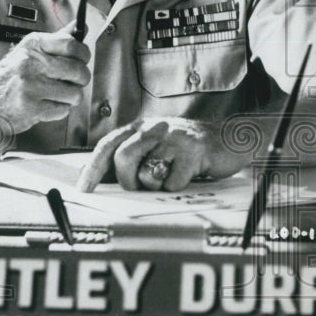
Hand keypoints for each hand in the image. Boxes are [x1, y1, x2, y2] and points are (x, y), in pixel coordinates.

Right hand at [0, 23, 90, 132]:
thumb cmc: (9, 76)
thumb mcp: (29, 51)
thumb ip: (56, 40)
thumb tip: (81, 26)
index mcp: (33, 46)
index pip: (72, 44)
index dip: (83, 55)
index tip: (82, 60)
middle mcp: (30, 63)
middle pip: (79, 71)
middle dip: (81, 80)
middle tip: (72, 82)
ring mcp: (30, 86)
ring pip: (75, 93)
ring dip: (69, 98)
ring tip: (54, 95)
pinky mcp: (31, 108)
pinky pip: (63, 110)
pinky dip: (58, 110)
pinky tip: (44, 105)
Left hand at [77, 117, 247, 191]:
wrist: (230, 138)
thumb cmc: (189, 148)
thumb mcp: (157, 145)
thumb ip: (131, 158)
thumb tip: (99, 177)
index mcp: (141, 126)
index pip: (108, 144)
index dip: (93, 168)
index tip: (84, 189)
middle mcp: (156, 128)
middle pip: (123, 157)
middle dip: (128, 181)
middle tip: (142, 187)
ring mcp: (175, 138)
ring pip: (148, 173)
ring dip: (155, 185)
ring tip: (169, 178)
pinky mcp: (194, 152)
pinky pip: (173, 183)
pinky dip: (177, 187)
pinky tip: (187, 176)